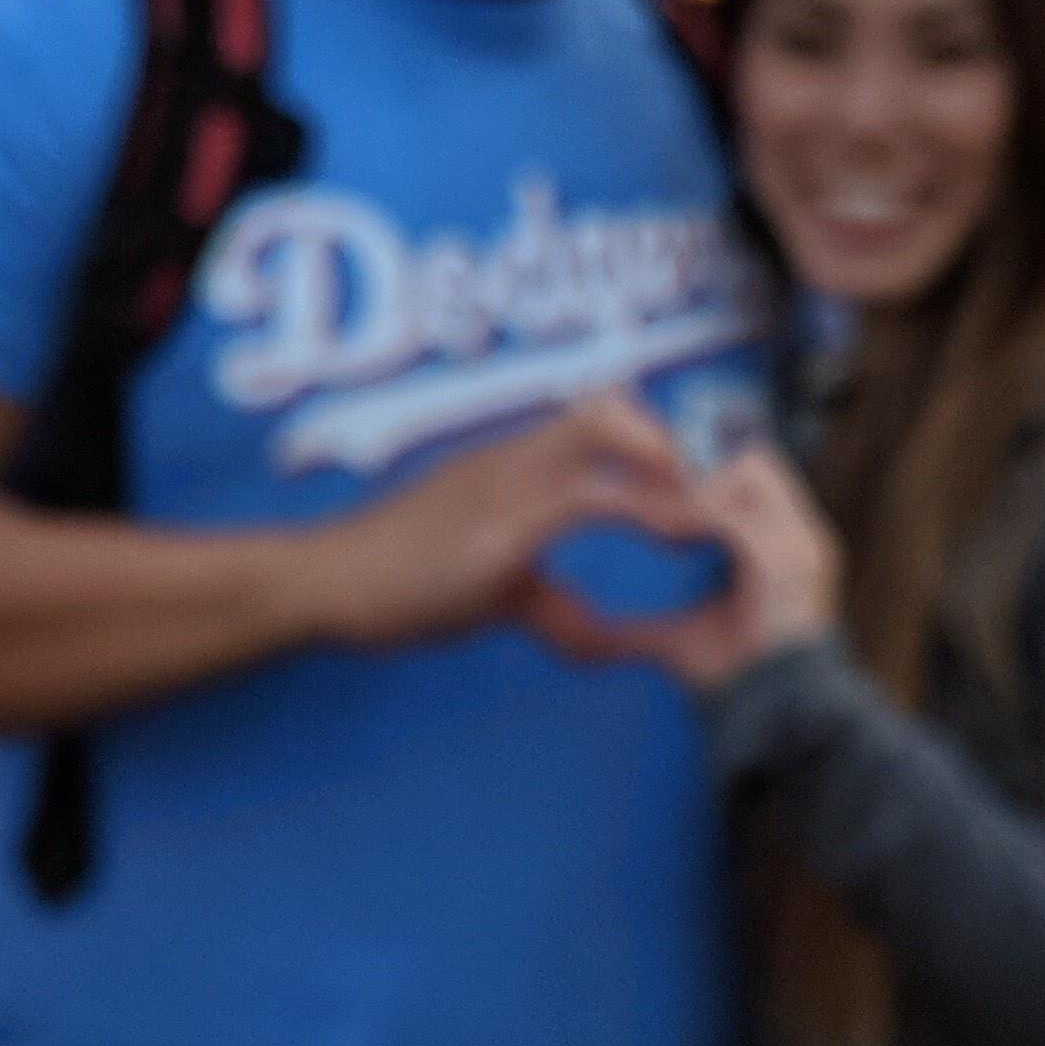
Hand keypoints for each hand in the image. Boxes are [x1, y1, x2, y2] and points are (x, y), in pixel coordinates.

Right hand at [282, 394, 708, 652]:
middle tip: (717, 490)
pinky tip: (674, 539)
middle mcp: (513, 457)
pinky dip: (641, 512)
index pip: (597, 418)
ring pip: (604, 431)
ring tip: (709, 511)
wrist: (327, 584)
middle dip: (672, 438)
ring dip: (667, 467)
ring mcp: (504, 484)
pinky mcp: (499, 528)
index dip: (656, 437)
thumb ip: (551, 606)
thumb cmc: (397, 582)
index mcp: (512, 465)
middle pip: (609, 404)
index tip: (703, 481)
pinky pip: (588, 500)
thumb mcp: (494, 593)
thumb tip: (602, 641)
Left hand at [525, 441, 840, 693]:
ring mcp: (803, 543)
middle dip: (695, 468)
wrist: (775, 718)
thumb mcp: (679, 639)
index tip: (642, 484)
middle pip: (752, 457)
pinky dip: (694, 515)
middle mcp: (800, 533)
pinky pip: (736, 515)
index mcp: (780, 541)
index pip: (747, 469)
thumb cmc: (737, 678)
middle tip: (642, 489)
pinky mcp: (791, 561)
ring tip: (648, 516)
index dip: (696, 470)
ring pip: (748, 471)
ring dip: (692, 489)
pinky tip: (658, 533)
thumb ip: (643, 626)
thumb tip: (594, 634)